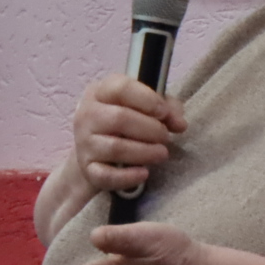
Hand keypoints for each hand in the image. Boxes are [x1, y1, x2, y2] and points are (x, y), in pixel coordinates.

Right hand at [70, 73, 187, 193]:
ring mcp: (84, 142)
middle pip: (120, 118)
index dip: (147, 99)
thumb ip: (167, 108)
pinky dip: (128, 176)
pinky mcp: (87, 168)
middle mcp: (87, 114)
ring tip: (162, 153)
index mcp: (101, 92)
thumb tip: (180, 124)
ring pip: (115, 148)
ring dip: (145, 152)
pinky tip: (144, 173)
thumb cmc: (127, 121)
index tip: (164, 112)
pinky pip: (105, 175)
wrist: (96, 150)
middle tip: (165, 136)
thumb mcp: (146, 105)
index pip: (121, 88)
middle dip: (150, 129)